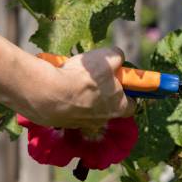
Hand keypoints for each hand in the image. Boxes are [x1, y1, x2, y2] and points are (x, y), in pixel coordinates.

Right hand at [19, 48, 135, 127]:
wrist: (50, 94)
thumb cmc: (85, 77)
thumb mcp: (107, 58)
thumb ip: (117, 57)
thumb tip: (118, 58)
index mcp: (118, 108)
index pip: (131, 105)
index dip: (128, 93)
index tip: (121, 81)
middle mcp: (102, 120)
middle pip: (107, 107)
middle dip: (102, 93)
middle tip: (93, 78)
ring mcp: (82, 124)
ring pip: (87, 108)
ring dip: (82, 96)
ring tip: (73, 79)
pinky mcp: (64, 122)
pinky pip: (69, 109)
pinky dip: (66, 99)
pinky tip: (60, 86)